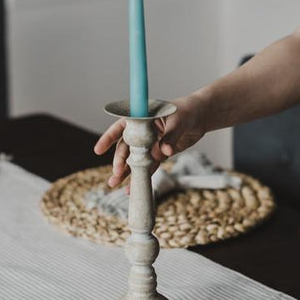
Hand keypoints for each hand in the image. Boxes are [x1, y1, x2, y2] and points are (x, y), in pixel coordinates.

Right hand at [93, 93, 207, 186]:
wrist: (201, 116)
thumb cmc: (188, 111)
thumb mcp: (179, 121)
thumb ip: (170, 136)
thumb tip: (162, 153)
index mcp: (142, 117)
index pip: (121, 127)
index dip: (108, 138)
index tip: (98, 150)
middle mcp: (143, 131)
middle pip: (126, 147)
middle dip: (119, 161)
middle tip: (116, 174)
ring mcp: (150, 143)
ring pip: (135, 159)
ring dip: (125, 172)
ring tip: (113, 184)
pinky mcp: (159, 153)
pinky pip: (148, 167)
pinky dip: (141, 177)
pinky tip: (132, 188)